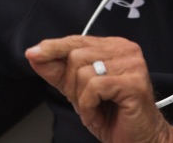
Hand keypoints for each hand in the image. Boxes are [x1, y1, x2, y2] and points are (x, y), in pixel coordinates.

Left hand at [26, 35, 172, 142]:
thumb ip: (58, 72)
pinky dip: (89, 107)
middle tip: (86, 104)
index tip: (33, 54)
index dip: (53, 48)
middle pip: (76, 56)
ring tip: (95, 110)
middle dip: (72, 86)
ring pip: (83, 72)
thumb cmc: (113, 116)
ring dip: (82, 100)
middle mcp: (125, 49)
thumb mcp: (79, 92)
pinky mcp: (134, 82)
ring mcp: (132, 64)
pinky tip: (98, 115)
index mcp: (113, 47)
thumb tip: (34, 54)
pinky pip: (94, 88)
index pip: (77, 40)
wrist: (139, 140)